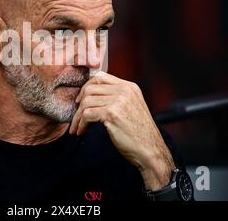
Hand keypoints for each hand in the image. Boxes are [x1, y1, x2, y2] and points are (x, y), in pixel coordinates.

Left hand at [69, 71, 174, 189]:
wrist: (150, 150)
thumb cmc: (139, 133)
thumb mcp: (132, 107)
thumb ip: (117, 98)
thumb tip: (93, 95)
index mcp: (129, 87)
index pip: (100, 77)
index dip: (86, 87)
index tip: (81, 100)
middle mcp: (124, 90)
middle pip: (90, 88)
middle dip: (79, 104)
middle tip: (77, 116)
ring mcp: (118, 101)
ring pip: (86, 101)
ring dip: (78, 116)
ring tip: (78, 127)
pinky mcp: (112, 113)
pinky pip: (87, 114)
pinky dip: (81, 123)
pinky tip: (82, 131)